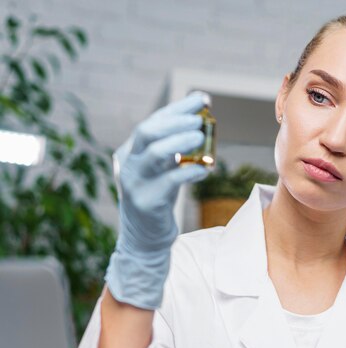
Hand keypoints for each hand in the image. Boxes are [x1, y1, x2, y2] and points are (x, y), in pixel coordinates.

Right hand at [105, 93, 208, 309]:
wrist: (144, 239)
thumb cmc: (158, 198)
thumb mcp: (161, 170)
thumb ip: (174, 149)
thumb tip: (200, 123)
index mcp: (131, 152)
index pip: (153, 122)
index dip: (178, 108)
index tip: (202, 99)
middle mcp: (129, 164)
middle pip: (148, 131)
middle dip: (176, 120)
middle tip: (200, 118)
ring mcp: (135, 183)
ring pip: (156, 153)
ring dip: (181, 141)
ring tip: (200, 137)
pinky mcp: (148, 202)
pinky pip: (170, 181)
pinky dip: (189, 172)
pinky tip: (205, 170)